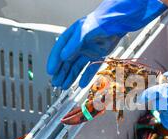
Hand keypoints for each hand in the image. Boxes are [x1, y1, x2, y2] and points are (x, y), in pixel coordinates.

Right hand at [47, 0, 167, 88]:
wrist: (116, 23)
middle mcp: (77, 45)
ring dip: (70, 76)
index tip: (51, 71)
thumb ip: (73, 45)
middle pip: (66, 62)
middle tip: (56, 83)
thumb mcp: (83, 32)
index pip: (59, 51)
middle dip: (61, 73)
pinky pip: (90, 68)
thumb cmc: (99, 23)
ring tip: (64, 86)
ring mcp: (87, 51)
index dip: (54, 62)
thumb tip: (63, 56)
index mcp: (71, 38)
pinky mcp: (97, 55)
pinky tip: (81, 84)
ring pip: (76, 67)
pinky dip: (86, 76)